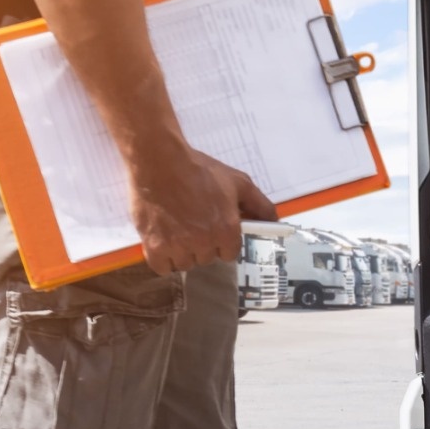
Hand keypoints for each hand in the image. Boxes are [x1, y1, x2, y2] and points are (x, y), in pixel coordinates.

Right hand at [127, 144, 275, 274]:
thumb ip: (260, 205)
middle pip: (206, 258)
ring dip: (182, 253)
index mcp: (226, 230)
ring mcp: (178, 247)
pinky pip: (162, 268)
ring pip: (185, 264)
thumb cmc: (199, 170)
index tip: (214, 230)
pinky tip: (162, 243)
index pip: (230, 254)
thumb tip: (275, 222)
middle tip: (192, 225)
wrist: (159, 160)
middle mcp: (204, 243)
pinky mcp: (154, 247)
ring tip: (175, 231)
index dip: (222, 242)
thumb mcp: (238, 182)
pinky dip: (162, 260)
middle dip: (202, 245)